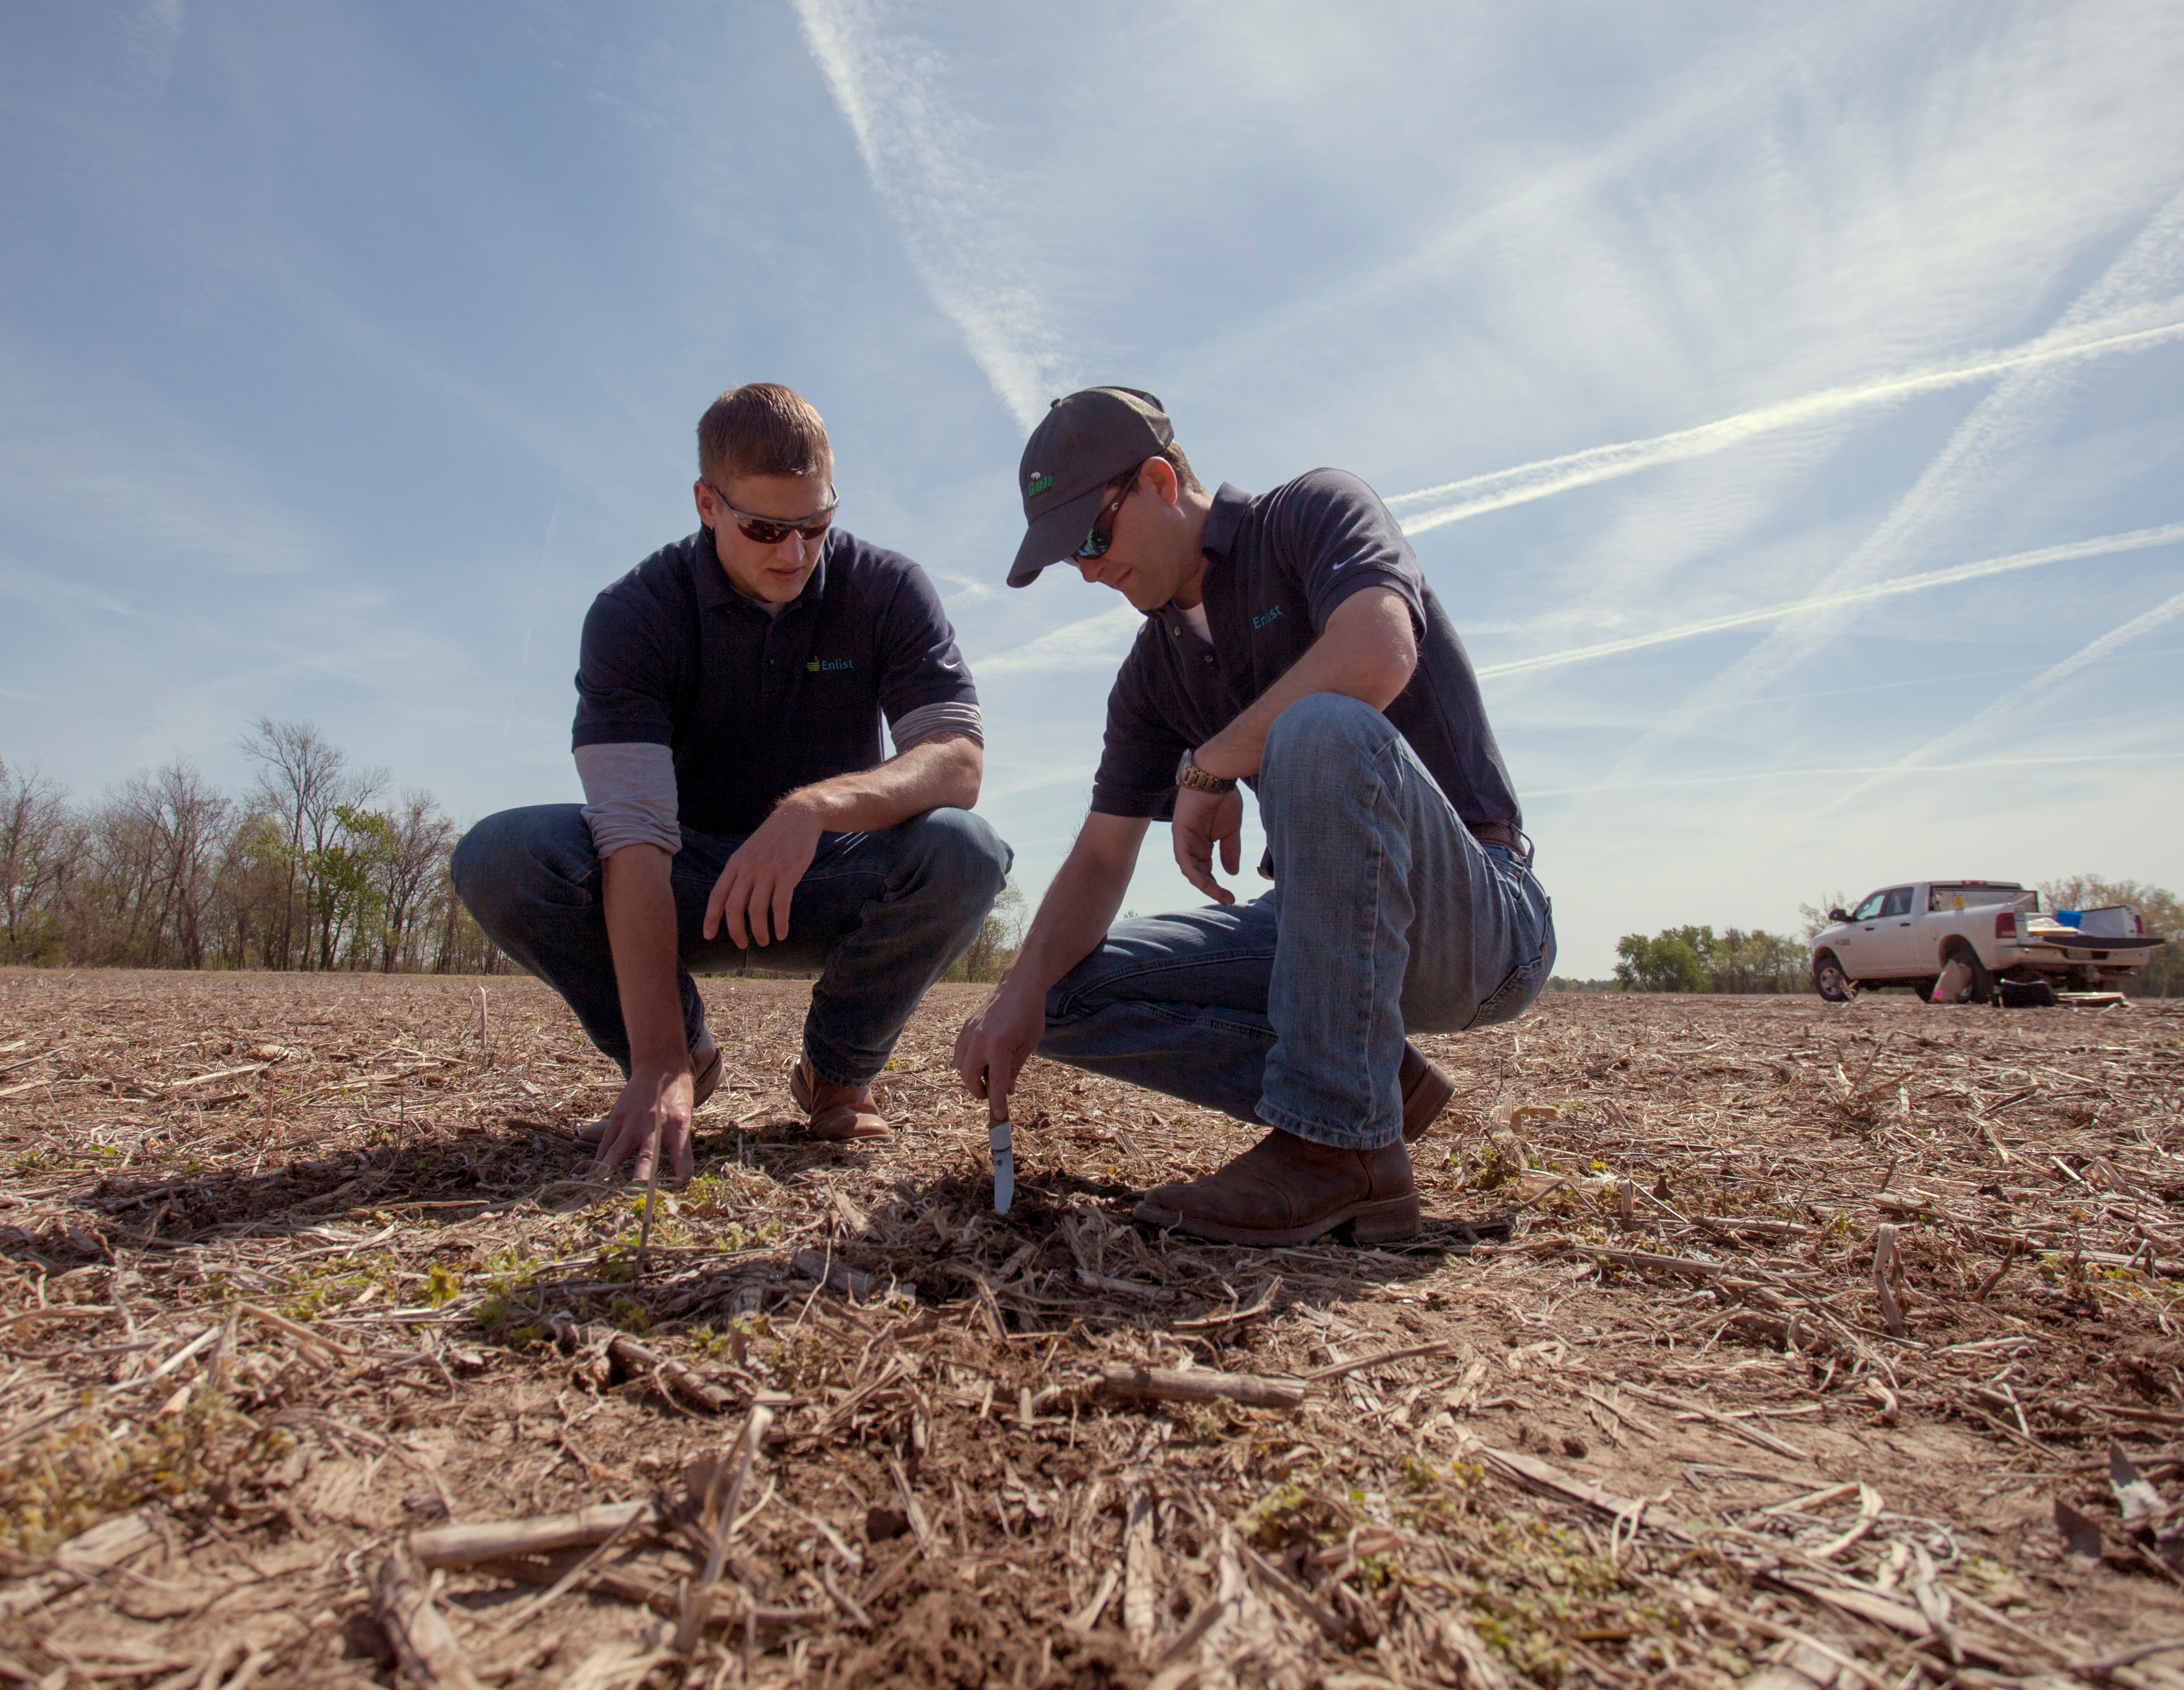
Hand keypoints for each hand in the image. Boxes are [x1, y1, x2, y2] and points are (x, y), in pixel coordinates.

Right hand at [590, 1062, 696, 1183]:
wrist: (660, 1066)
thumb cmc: (677, 1096)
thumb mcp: (686, 1117)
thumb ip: (679, 1145)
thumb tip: (682, 1177)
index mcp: (679, 1127)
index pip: (683, 1155)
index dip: (682, 1172)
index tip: (680, 1187)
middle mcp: (655, 1126)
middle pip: (648, 1157)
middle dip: (642, 1178)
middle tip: (637, 1194)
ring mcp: (633, 1122)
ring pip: (619, 1150)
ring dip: (609, 1169)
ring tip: (599, 1185)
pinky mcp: (618, 1117)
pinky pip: (607, 1142)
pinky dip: (600, 1159)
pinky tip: (593, 1174)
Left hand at [704, 800, 823, 947]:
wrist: (798, 816)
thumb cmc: (773, 838)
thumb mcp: (749, 851)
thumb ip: (740, 872)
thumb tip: (733, 900)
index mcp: (735, 863)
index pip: (717, 895)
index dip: (711, 918)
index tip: (708, 935)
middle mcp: (748, 868)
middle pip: (734, 907)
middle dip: (736, 931)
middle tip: (742, 944)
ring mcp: (768, 870)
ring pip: (757, 910)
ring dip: (759, 931)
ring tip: (764, 941)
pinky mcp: (788, 873)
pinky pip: (781, 905)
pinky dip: (780, 923)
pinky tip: (782, 933)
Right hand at [953, 983, 1045, 1122]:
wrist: (1018, 987)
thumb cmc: (1029, 1016)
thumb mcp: (1028, 1046)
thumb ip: (1014, 1070)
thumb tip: (1006, 1091)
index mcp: (998, 1046)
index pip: (996, 1082)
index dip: (997, 1102)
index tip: (999, 1117)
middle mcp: (979, 1040)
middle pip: (969, 1077)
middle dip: (979, 1090)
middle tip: (992, 1094)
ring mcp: (969, 1032)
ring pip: (959, 1065)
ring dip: (971, 1077)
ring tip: (987, 1076)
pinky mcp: (965, 1027)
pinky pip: (958, 1052)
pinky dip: (966, 1062)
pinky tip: (981, 1061)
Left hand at [1171, 785, 1242, 904]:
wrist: (1216, 777)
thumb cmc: (1223, 799)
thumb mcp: (1230, 831)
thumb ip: (1230, 851)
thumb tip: (1231, 874)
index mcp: (1203, 845)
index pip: (1207, 871)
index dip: (1217, 886)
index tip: (1231, 897)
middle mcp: (1192, 845)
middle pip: (1199, 873)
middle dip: (1212, 888)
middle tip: (1227, 899)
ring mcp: (1184, 840)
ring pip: (1191, 869)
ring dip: (1203, 883)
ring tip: (1219, 893)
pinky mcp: (1179, 833)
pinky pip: (1183, 858)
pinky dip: (1193, 871)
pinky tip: (1204, 881)